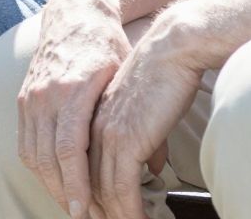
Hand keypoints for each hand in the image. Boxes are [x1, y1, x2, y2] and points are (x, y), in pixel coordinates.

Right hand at [18, 0, 132, 216]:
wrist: (76, 13)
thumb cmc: (108, 45)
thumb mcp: (128, 76)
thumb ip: (140, 120)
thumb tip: (157, 166)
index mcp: (75, 89)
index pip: (70, 148)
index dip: (78, 183)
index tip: (87, 209)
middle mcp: (47, 94)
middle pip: (49, 159)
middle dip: (66, 194)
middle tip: (85, 217)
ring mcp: (31, 97)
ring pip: (34, 155)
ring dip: (52, 186)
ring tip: (73, 206)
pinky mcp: (23, 99)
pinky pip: (25, 143)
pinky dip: (39, 168)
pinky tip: (55, 181)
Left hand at [89, 16, 204, 218]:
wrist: (171, 49)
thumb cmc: (162, 74)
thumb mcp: (141, 107)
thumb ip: (141, 136)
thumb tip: (152, 165)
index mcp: (87, 118)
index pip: (79, 168)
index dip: (87, 196)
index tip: (97, 215)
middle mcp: (90, 128)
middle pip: (84, 184)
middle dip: (96, 212)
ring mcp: (106, 135)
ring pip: (102, 191)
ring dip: (114, 217)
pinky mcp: (126, 140)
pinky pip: (122, 188)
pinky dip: (130, 211)